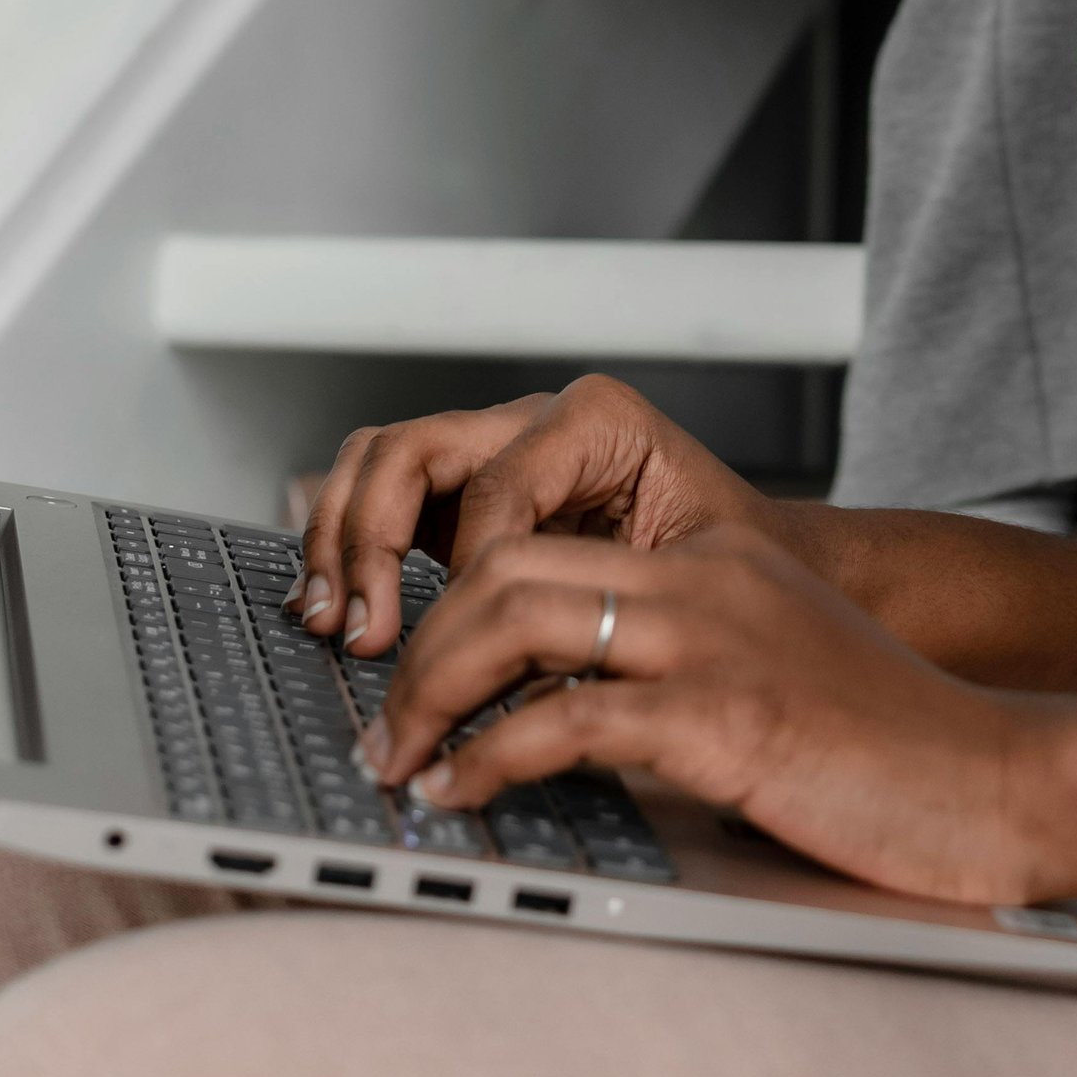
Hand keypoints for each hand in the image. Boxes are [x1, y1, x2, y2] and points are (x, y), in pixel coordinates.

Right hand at [292, 373, 785, 657]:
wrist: (749, 558)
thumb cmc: (729, 562)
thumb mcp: (687, 571)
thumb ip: (606, 593)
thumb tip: (522, 653)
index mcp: (595, 422)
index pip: (498, 485)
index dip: (471, 564)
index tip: (463, 632)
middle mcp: (532, 424)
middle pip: (413, 449)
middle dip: (371, 537)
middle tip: (361, 626)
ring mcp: (490, 455)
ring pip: (379, 461)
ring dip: (340, 537)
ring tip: (328, 616)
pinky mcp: (463, 497)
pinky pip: (382, 494)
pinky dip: (345, 542)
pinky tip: (331, 604)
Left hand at [359, 524, 1064, 908]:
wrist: (1000, 780)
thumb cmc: (890, 748)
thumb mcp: (775, 670)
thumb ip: (684, 666)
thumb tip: (564, 718)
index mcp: (715, 557)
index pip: (544, 536)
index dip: (453, 594)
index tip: (412, 663)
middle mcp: (706, 575)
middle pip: (507, 561)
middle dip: (417, 642)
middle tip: (381, 720)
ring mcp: (714, 638)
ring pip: (517, 616)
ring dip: (430, 691)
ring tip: (401, 757)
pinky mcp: (724, 716)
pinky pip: (567, 721)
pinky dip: (490, 758)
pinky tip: (464, 792)